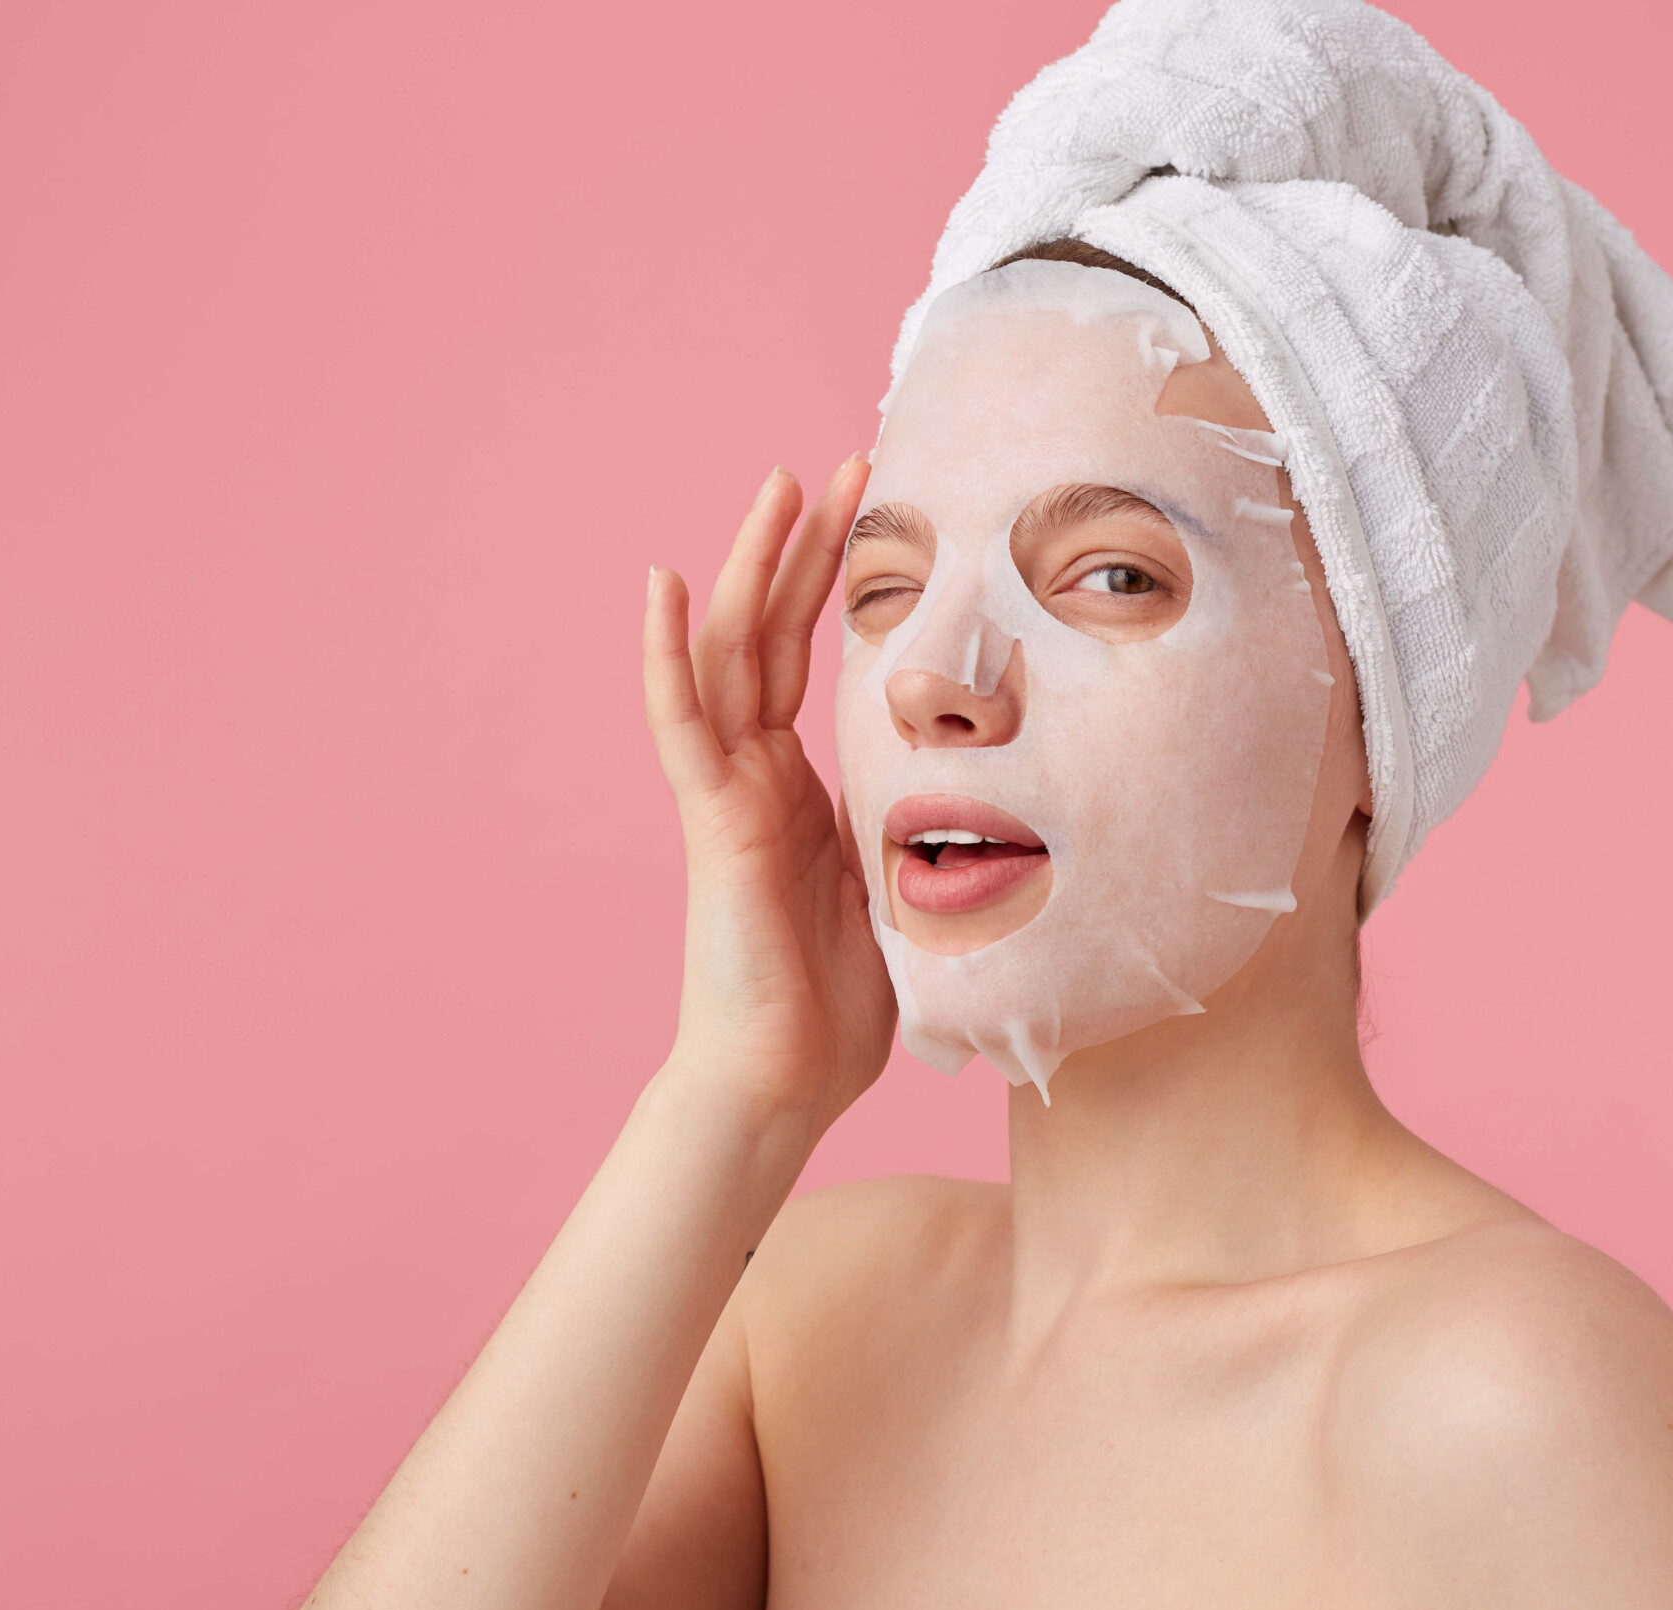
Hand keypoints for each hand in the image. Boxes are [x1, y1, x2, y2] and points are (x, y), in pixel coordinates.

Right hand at [646, 458, 893, 1138]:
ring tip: (780, 487)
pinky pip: (682, 724)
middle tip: (846, 466)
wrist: (787, 1081)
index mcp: (806, 788)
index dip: (842, 587)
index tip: (882, 516)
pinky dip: (666, 654)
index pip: (816, 661)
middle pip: (776, 634)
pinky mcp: (713, 822)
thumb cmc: (845, 1006)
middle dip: (809, 549)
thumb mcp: (909, 891)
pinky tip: (663, 584)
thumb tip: (1009, 800)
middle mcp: (760, 775)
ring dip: (756, 567)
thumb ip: (929, 833)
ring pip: (733, 653)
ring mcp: (730, 793)